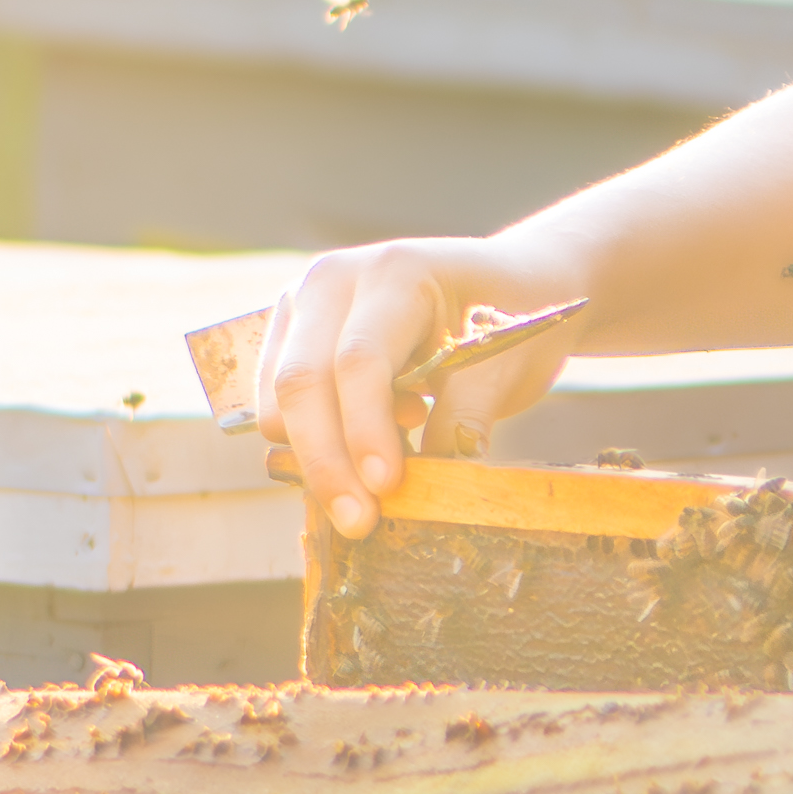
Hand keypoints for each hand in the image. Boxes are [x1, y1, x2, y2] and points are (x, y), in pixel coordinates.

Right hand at [255, 238, 597, 541]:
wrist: (509, 284)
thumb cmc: (514, 320)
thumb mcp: (505, 368)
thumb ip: (462, 421)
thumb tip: (427, 489)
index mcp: (395, 272)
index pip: (359, 359)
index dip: (365, 429)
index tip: (386, 488)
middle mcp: (334, 279)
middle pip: (302, 379)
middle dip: (326, 460)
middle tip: (358, 522)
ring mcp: (305, 302)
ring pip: (280, 397)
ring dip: (317, 453)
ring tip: (387, 466)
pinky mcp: (292, 333)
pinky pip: (278, 401)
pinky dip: (312, 439)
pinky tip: (371, 441)